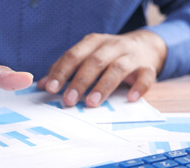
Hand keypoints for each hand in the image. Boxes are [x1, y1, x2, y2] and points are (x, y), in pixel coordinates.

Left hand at [37, 30, 166, 106]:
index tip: (50, 89)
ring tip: (91, 103)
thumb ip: (65, 69)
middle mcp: (111, 46)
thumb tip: (42, 85)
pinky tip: (130, 98)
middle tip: (68, 100)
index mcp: (93, 42)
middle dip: (79, 81)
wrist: (143, 45)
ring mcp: (130, 56)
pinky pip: (146, 76)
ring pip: (117, 68)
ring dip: (103, 86)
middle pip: (94, 62)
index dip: (61, 72)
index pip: (73, 55)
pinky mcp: (147, 66)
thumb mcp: (85, 57)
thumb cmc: (107, 56)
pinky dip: (139, 87)